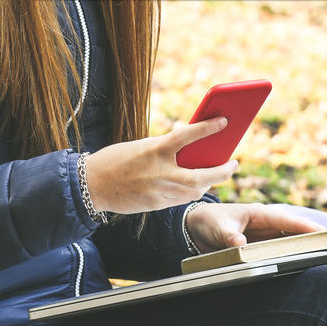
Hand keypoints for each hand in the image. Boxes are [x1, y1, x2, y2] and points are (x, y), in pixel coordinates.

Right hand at [85, 118, 237, 214]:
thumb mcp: (141, 146)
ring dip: (210, 183)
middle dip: (222, 172)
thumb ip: (165, 147)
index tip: (224, 120)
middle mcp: (161, 172)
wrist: (92, 185)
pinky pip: (183, 199)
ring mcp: (160, 192)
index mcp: (155, 150)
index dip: (208, 127)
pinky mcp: (157, 205)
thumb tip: (188, 149)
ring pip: (195, 191)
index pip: (187, 135)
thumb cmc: (116, 160)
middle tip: (234, 163)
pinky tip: (199, 185)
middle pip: (202, 175)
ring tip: (220, 173)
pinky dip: (194, 191)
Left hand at [186, 203, 321, 252]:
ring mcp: (264, 236)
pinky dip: (288, 257)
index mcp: (259, 214)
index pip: (286, 220)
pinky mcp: (259, 247)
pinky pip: (278, 252)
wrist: (194, 227)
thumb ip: (229, 235)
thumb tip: (240, 243)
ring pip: (288, 242)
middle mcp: (265, 224)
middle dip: (312, 238)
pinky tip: (299, 266)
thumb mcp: (217, 227)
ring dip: (303, 248)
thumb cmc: (208, 220)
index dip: (304, 226)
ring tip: (323, 257)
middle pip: (293, 232)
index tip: (322, 232)